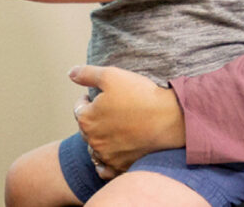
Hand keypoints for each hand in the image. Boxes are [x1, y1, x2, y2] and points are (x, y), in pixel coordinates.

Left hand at [69, 65, 185, 178]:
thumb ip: (86, 74)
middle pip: (86, 128)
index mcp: (86, 119)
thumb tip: (71, 73)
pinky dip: (105, 162)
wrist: (172, 119)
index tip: (97, 96)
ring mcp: (108, 156)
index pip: (79, 109)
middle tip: (108, 111)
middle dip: (93, 119)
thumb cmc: (141, 96)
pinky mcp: (122, 167)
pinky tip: (111, 153)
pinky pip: (105, 169)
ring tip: (112, 129)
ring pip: (95, 148)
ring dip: (98, 139)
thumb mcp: (111, 75)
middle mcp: (93, 140)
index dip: (87, 100)